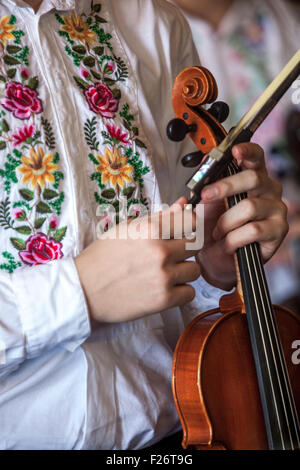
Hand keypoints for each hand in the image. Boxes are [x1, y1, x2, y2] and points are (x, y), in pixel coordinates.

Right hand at [75, 199, 200, 325]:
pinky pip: (190, 293)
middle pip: (195, 246)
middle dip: (184, 250)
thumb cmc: (102, 258)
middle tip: (169, 256)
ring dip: (183, 272)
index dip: (188, 226)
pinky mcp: (163, 299)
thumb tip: (183, 203)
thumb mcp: (127, 230)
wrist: (83, 291)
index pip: (191, 221)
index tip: (182, 233)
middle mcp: (160, 251)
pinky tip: (164, 289)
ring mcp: (164, 276)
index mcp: (150, 230)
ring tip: (164, 274)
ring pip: (195, 270)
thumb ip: (160, 217)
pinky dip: (180, 292)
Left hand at [196, 142, 288, 289]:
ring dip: (226, 222)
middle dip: (225, 186)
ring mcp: (276, 209)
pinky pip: (253, 230)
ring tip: (216, 233)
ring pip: (249, 207)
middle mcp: (269, 190)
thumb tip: (205, 164)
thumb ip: (208, 185)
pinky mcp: (278, 230)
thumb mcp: (207, 205)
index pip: (256, 157)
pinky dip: (233, 238)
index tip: (234, 150)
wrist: (219, 259)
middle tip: (205, 196)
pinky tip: (227, 244)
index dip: (247, 151)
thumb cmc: (215, 228)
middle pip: (253, 178)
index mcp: (253, 178)